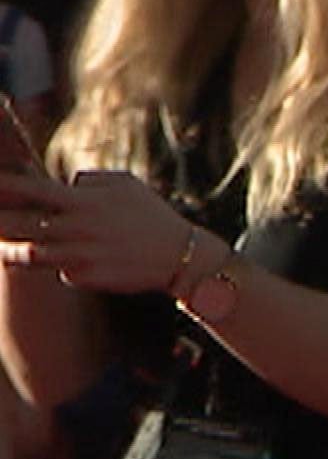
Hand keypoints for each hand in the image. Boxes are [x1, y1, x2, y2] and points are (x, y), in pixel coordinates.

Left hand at [0, 170, 191, 292]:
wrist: (178, 255)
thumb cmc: (151, 215)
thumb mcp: (126, 184)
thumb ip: (89, 180)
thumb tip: (65, 182)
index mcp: (86, 201)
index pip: (35, 190)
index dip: (6, 187)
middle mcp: (78, 228)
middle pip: (21, 225)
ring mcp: (80, 255)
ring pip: (30, 254)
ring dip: (10, 250)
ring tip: (0, 248)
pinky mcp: (85, 278)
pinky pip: (59, 272)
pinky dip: (59, 266)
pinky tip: (69, 262)